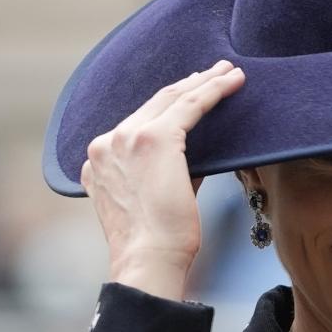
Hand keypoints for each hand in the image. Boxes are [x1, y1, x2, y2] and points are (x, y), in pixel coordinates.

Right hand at [80, 59, 245, 300]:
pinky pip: (190, 106)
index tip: (190, 92)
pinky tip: (232, 82)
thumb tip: (199, 151)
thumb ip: (168, 168)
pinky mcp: (154, 139)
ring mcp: (125, 139)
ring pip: (172, 98)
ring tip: (228, 73)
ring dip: (204, 82)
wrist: (149, 259)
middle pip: (154, 103)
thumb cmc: (158, 241)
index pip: (138, 121)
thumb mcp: (155, 196)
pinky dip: (213, 91)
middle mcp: (105, 144)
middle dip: (188, 84)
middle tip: (214, 72)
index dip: (168, 103)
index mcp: (99, 160)